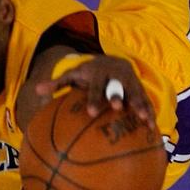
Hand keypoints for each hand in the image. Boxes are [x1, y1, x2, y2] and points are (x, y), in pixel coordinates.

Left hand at [34, 55, 155, 127]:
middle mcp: (116, 75)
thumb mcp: (72, 76)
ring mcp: (130, 81)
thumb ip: (57, 83)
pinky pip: (147, 100)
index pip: (95, 86)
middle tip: (118, 108)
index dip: (94, 98)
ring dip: (140, 104)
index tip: (91, 112)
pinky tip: (153, 128)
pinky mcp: (140, 89)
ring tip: (143, 119)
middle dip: (118, 96)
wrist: (112, 61)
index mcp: (99, 73)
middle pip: (117, 86)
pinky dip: (150, 112)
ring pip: (136, 93)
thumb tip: (36, 90)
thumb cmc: (88, 75)